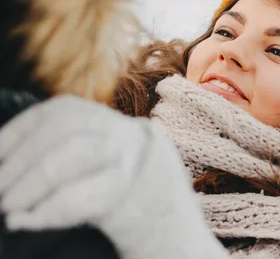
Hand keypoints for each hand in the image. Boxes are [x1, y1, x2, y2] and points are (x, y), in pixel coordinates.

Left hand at [0, 95, 226, 258]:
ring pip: (75, 151)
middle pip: (67, 127)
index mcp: (128, 131)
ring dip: (30, 181)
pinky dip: (47, 208)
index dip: (21, 130)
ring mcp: (140, 166)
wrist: (185, 253)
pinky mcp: (136, 200)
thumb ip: (82, 160)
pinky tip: (26, 221)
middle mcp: (135, 140)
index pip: (65, 111)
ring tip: (8, 209)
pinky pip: (84, 195)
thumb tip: (12, 163)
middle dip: (20, 158)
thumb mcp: (117, 178)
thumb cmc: (142, 220)